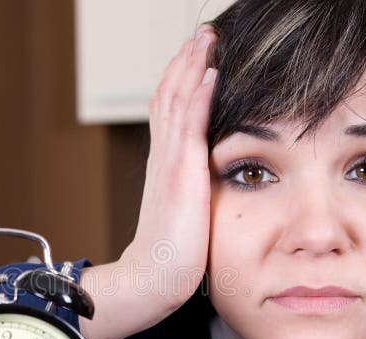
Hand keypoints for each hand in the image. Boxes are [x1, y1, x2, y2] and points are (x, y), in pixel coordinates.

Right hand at [124, 26, 217, 306]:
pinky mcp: (179, 173)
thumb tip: (208, 183)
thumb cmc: (172, 254)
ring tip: (208, 39)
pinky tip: (211, 72)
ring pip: (176, 99)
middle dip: (186, 60)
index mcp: (165, 163)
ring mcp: (168, 162)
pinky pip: (189, 124)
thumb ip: (193, 189)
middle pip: (169, 93)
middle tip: (204, 34)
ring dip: (192, 65)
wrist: (154, 277)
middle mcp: (162, 156)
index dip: (182, 79)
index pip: (170, 109)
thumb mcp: (185, 211)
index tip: (200, 56)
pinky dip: (198, 95)